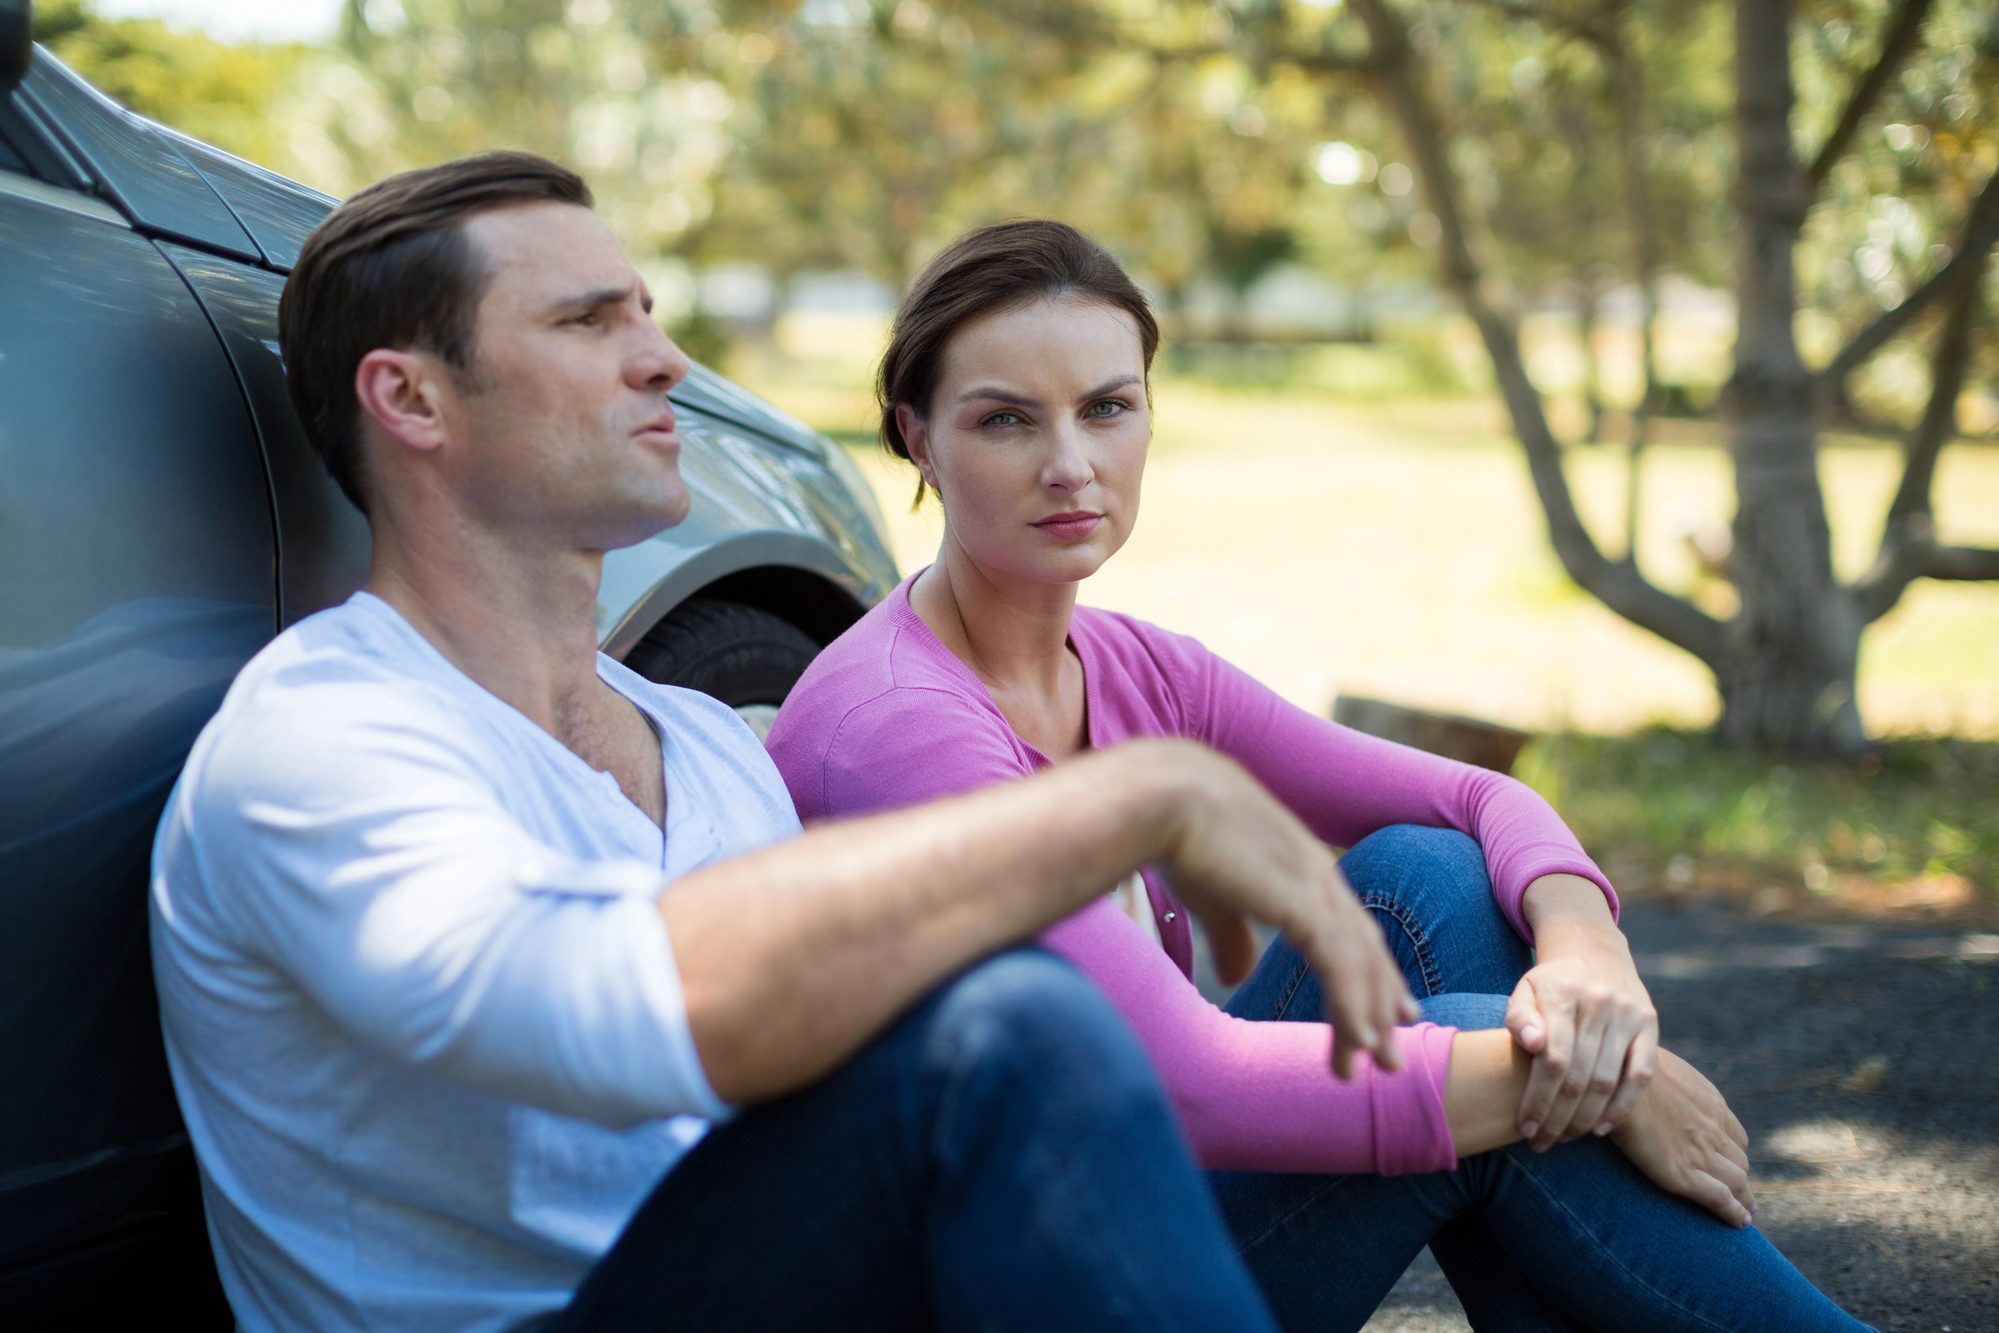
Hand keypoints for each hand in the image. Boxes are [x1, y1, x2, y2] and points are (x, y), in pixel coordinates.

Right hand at [1156, 750, 1418, 1078]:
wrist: (1163, 797)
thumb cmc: (1177, 833)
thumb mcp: (1211, 894)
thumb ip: (1231, 935)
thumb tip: (1240, 977)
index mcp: (1299, 864)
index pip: (1348, 924)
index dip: (1369, 969)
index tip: (1387, 1010)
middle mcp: (1318, 873)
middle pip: (1364, 948)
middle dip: (1379, 1002)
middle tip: (1390, 1054)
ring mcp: (1315, 887)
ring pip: (1359, 963)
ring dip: (1370, 1017)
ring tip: (1379, 1063)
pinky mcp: (1303, 904)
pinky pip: (1341, 966)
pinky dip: (1354, 1006)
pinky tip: (1360, 1041)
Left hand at [1510, 874, 1658, 1149]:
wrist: (1593, 953)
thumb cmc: (1549, 985)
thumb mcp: (1525, 992)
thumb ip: (1519, 1018)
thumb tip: (1532, 1044)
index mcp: (1562, 994)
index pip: (1552, 1060)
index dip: (1539, 1099)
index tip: (1525, 1127)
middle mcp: (1599, 1003)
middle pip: (1579, 1076)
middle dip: (1558, 1117)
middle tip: (1542, 1142)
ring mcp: (1629, 1014)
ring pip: (1608, 1080)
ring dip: (1586, 1118)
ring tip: (1565, 1138)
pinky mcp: (1650, 1025)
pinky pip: (1641, 1074)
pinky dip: (1623, 1106)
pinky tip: (1602, 1128)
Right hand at [1609, 1049, 1753, 1227]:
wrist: (1618, 1081)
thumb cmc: (1624, 1067)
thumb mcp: (1653, 1064)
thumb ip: (1659, 1075)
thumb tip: (1638, 1072)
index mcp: (1709, 1102)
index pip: (1733, 1133)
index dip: (1734, 1150)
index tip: (1733, 1160)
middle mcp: (1713, 1128)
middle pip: (1739, 1160)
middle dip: (1742, 1176)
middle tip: (1743, 1191)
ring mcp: (1702, 1152)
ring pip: (1737, 1181)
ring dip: (1744, 1198)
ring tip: (1746, 1211)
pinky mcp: (1686, 1175)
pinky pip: (1721, 1199)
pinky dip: (1735, 1213)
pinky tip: (1740, 1222)